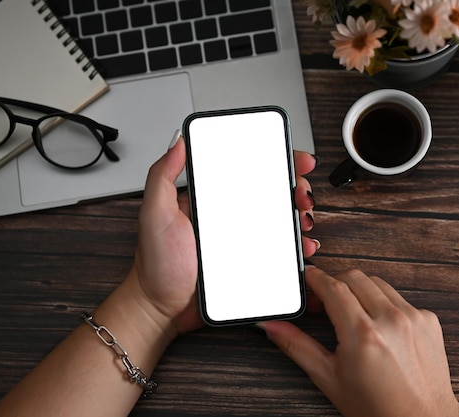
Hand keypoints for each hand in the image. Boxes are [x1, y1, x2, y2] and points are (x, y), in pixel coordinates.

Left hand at [131, 136, 319, 334]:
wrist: (162, 309)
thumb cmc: (156, 265)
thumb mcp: (155, 214)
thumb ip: (162, 176)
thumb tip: (178, 141)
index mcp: (211, 198)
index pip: (247, 169)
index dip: (274, 159)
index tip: (295, 159)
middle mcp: (230, 215)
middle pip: (272, 191)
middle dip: (295, 187)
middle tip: (301, 194)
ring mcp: (242, 238)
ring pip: (280, 219)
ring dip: (300, 214)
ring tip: (304, 219)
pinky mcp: (250, 261)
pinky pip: (279, 249)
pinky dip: (296, 244)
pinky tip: (301, 244)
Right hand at [258, 267, 458, 416]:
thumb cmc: (377, 407)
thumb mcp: (329, 377)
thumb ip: (297, 346)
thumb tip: (271, 327)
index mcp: (363, 335)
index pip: (333, 287)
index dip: (316, 279)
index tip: (308, 278)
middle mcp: (391, 320)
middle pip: (355, 277)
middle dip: (335, 284)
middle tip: (324, 303)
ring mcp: (413, 317)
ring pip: (377, 283)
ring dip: (360, 292)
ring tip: (351, 315)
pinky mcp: (428, 319)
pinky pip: (399, 298)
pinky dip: (383, 305)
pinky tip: (378, 326)